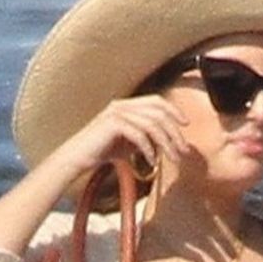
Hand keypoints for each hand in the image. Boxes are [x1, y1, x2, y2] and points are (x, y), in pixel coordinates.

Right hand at [46, 95, 187, 190]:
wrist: (77, 157)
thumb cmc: (102, 150)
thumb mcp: (128, 141)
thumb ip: (146, 137)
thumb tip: (168, 141)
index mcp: (126, 105)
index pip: (156, 101)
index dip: (173, 110)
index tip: (186, 124)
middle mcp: (122, 105)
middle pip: (158, 112)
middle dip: (174, 131)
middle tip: (183, 149)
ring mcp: (116, 113)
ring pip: (152, 124)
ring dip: (166, 143)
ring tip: (172, 158)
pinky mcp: (112, 124)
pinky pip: (139, 134)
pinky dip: (149, 148)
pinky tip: (152, 160)